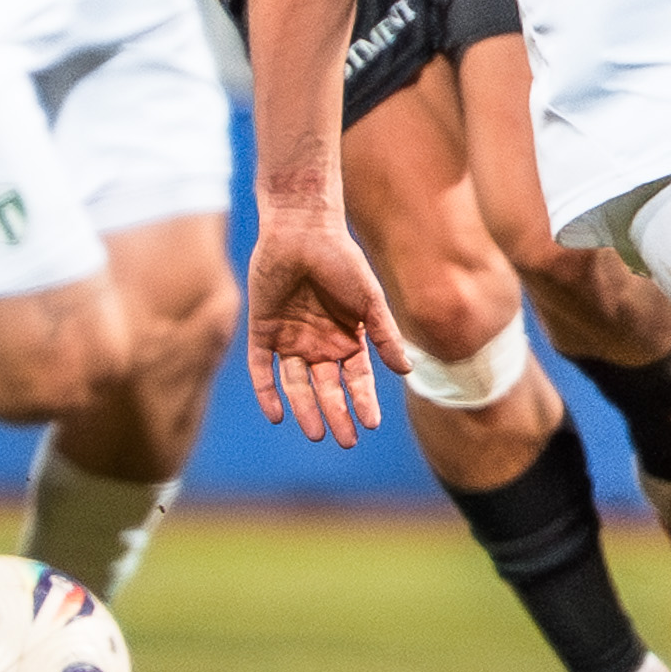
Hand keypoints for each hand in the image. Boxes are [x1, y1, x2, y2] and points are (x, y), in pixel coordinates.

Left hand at [246, 211, 405, 447]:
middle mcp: (318, 343)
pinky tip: (276, 414)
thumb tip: (408, 371)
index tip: (371, 424)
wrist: (302, 230)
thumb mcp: (369, 300)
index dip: (363, 400)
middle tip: (344, 441)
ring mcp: (290, 339)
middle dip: (336, 414)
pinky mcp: (262, 331)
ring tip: (316, 433)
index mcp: (346, 337)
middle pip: (327, 388)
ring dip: (304, 409)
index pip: (356, 378)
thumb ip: (384, 336)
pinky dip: (267, 392)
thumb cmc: (341, 260)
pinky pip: (262, 369)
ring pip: (296, 384)